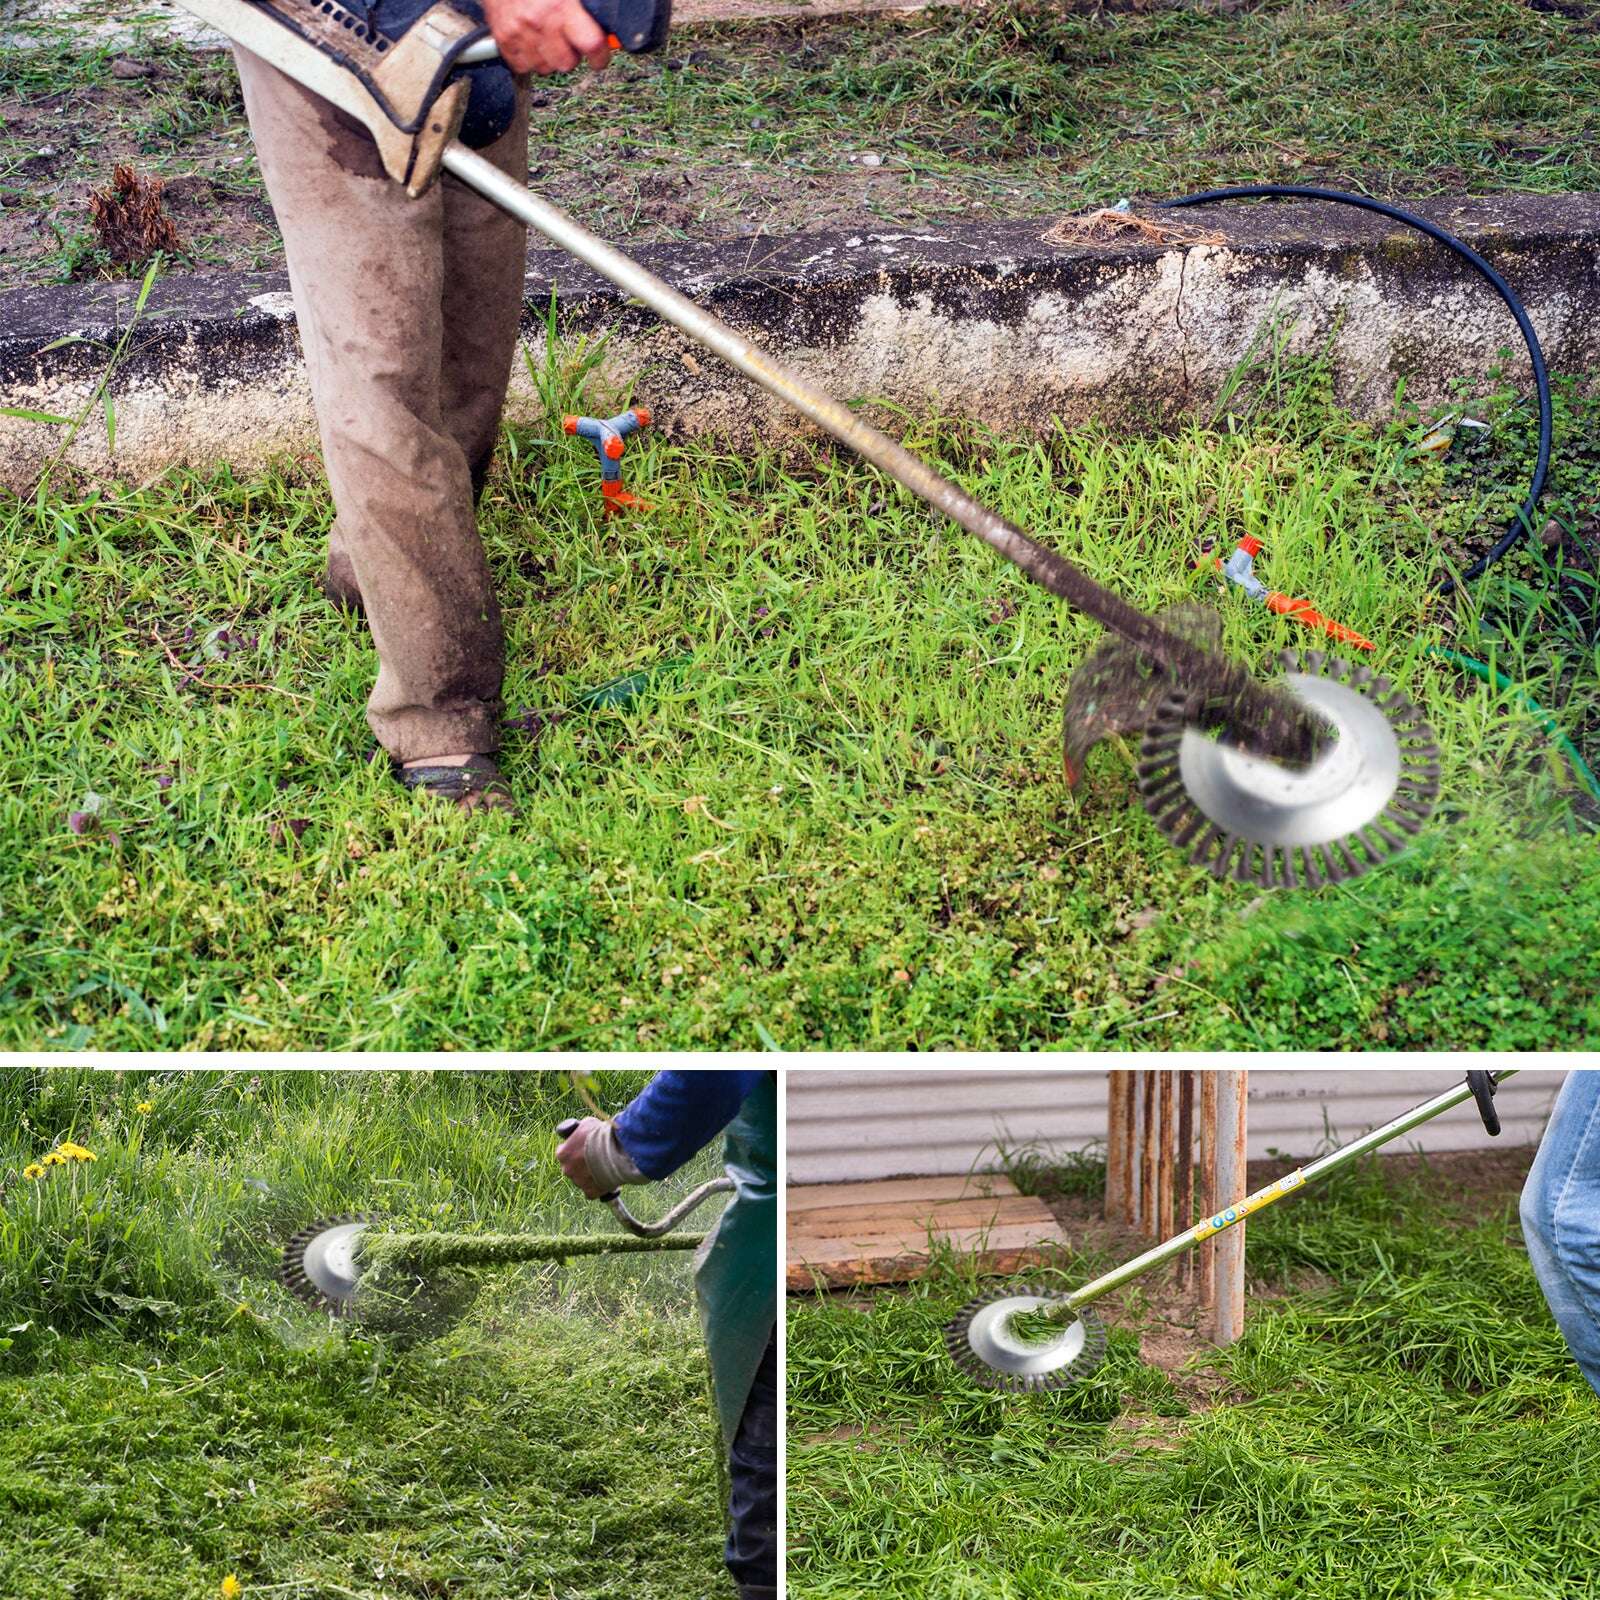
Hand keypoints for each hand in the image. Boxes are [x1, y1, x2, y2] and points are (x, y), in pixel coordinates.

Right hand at [482, 0, 609, 74]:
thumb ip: (586, 8)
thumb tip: (606, 28)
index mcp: (561, 5)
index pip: (591, 44)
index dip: (600, 55)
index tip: (599, 58)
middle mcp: (540, 21)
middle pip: (567, 63)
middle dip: (570, 55)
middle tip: (566, 39)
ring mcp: (520, 32)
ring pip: (545, 68)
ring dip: (549, 57)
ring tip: (545, 35)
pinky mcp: (504, 39)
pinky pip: (524, 66)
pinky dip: (529, 57)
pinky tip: (530, 39)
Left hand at [556, 1115, 606, 1196]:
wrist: (615, 1150)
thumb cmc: (600, 1135)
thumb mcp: (586, 1124)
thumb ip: (580, 1131)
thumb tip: (581, 1131)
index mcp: (563, 1154)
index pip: (564, 1153)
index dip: (575, 1150)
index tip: (583, 1148)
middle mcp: (567, 1170)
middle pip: (572, 1168)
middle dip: (582, 1164)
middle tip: (595, 1157)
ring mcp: (578, 1182)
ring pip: (583, 1180)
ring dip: (591, 1175)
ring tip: (605, 1166)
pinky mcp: (589, 1192)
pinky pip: (592, 1190)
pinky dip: (598, 1186)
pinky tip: (607, 1178)